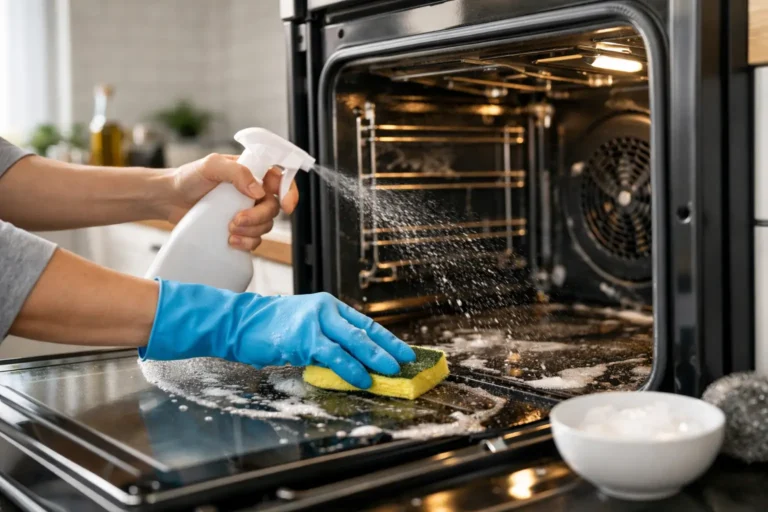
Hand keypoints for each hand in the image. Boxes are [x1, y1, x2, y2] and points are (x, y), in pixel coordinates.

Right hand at [142, 283, 416, 388]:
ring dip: (374, 359)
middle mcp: (326, 310)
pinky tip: (361, 378)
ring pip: (353, 342)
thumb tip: (354, 360)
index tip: (404, 351)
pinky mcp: (304, 338)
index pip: (366, 323)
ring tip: (390, 372)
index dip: (387, 339)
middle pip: (364, 331)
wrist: (240, 323)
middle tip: (405, 363)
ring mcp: (315, 322)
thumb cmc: (271, 328)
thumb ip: (328, 339)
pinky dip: (350, 368)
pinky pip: (333, 355)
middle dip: (387, 349)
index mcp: (329, 306)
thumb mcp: (305, 327)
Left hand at [159, 154, 299, 250]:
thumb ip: (236, 171)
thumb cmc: (188, 177)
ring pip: (265, 226)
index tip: (286, 206)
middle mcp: (254, 192)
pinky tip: (231, 242)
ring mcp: (247, 212)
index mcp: (253, 173)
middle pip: (273, 207)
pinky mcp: (239, 230)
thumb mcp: (211, 165)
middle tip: (236, 220)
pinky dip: (247, 243)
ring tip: (229, 230)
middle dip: (258, 217)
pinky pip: (254, 240)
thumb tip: (258, 190)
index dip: (290, 192)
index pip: (281, 179)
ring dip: (251, 231)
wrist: (169, 199)